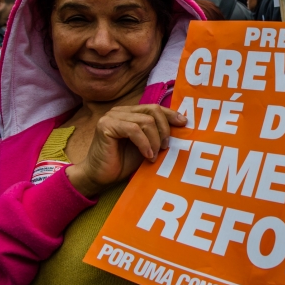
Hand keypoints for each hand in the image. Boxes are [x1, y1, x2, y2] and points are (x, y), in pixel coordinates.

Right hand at [66, 105, 187, 196]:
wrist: (100, 177)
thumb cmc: (123, 162)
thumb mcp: (147, 146)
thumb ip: (158, 134)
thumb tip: (181, 125)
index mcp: (131, 113)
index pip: (155, 107)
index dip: (171, 114)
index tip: (184, 123)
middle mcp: (121, 111)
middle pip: (153, 110)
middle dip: (164, 129)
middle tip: (165, 147)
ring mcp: (112, 116)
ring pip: (145, 121)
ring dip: (154, 140)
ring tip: (154, 155)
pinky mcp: (106, 125)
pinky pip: (134, 130)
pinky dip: (144, 143)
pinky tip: (147, 155)